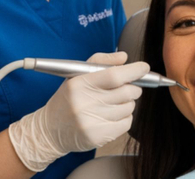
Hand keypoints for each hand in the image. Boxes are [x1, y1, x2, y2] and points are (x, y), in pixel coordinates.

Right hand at [8, 52, 149, 171]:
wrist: (50, 130)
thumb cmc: (68, 99)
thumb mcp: (77, 75)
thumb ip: (101, 61)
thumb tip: (125, 57)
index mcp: (79, 84)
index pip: (114, 75)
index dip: (133, 71)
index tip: (144, 67)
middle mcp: (84, 103)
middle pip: (126, 92)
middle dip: (134, 87)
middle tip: (128, 87)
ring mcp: (91, 122)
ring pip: (129, 108)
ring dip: (128, 103)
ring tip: (114, 103)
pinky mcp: (98, 137)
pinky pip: (126, 123)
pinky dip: (125, 117)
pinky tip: (112, 115)